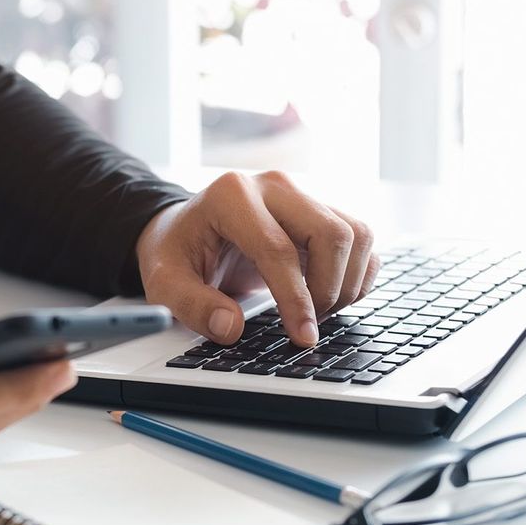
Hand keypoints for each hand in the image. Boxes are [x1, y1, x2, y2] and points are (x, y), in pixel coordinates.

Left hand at [135, 171, 378, 346]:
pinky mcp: (319, 210)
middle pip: (332, 235)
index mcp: (231, 196)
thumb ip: (193, 306)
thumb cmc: (176, 253)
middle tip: (307, 326)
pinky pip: (361, 239)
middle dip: (329, 290)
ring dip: (347, 283)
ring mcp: (301, 195)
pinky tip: (330, 296)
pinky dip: (357, 273)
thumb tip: (230, 327)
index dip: (296, 299)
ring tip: (317, 313)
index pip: (279, 250)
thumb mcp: (164, 282)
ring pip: (356, 235)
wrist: (185, 230)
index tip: (302, 337)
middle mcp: (273, 187)